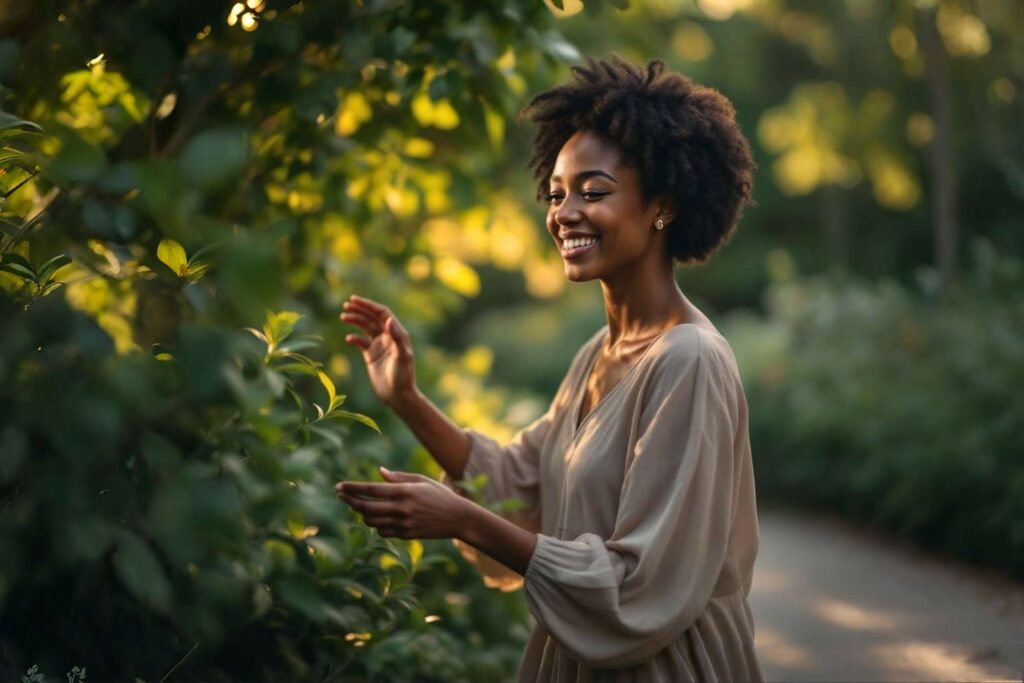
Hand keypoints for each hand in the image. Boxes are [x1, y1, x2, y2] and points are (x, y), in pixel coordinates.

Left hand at [336, 466, 470, 539]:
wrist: (457, 518)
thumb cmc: (439, 495)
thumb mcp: (421, 480)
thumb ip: (399, 477)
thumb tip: (379, 472)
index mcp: (405, 491)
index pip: (372, 489)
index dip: (353, 488)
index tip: (339, 486)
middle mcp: (402, 508)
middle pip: (367, 508)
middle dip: (350, 501)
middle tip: (341, 495)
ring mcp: (404, 523)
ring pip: (372, 521)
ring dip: (363, 514)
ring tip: (360, 505)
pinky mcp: (406, 535)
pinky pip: (383, 531)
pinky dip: (376, 524)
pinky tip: (377, 517)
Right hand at [340, 294, 415, 407]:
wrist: (398, 396)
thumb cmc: (403, 376)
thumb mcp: (402, 356)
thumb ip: (397, 337)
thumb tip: (388, 319)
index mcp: (397, 333)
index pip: (382, 313)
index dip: (369, 305)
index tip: (355, 300)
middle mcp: (388, 337)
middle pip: (372, 318)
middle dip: (360, 309)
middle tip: (346, 304)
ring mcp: (379, 345)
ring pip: (365, 328)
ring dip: (355, 321)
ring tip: (343, 316)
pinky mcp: (371, 355)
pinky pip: (360, 342)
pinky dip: (354, 338)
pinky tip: (349, 339)